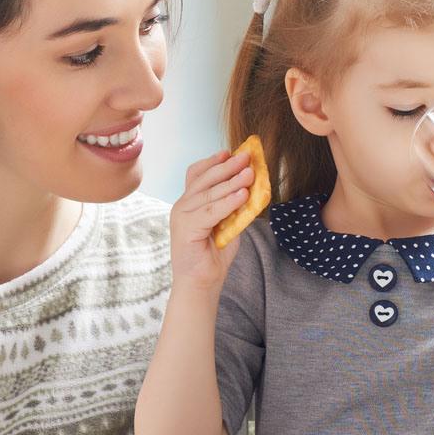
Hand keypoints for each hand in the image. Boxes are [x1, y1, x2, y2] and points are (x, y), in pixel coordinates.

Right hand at [170, 150, 254, 292]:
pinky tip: (243, 195)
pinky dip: (228, 202)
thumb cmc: (214, 254)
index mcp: (188, 203)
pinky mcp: (186, 228)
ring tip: (250, 173)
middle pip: (204, 180)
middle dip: (227, 167)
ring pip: (209, 194)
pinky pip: (211, 211)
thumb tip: (251, 187)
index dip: (212, 162)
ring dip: (232, 182)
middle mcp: (181, 206)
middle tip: (246, 156)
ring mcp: (181, 216)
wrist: (201, 282)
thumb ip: (233, 206)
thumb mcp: (227, 223)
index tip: (229, 152)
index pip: (196, 175)